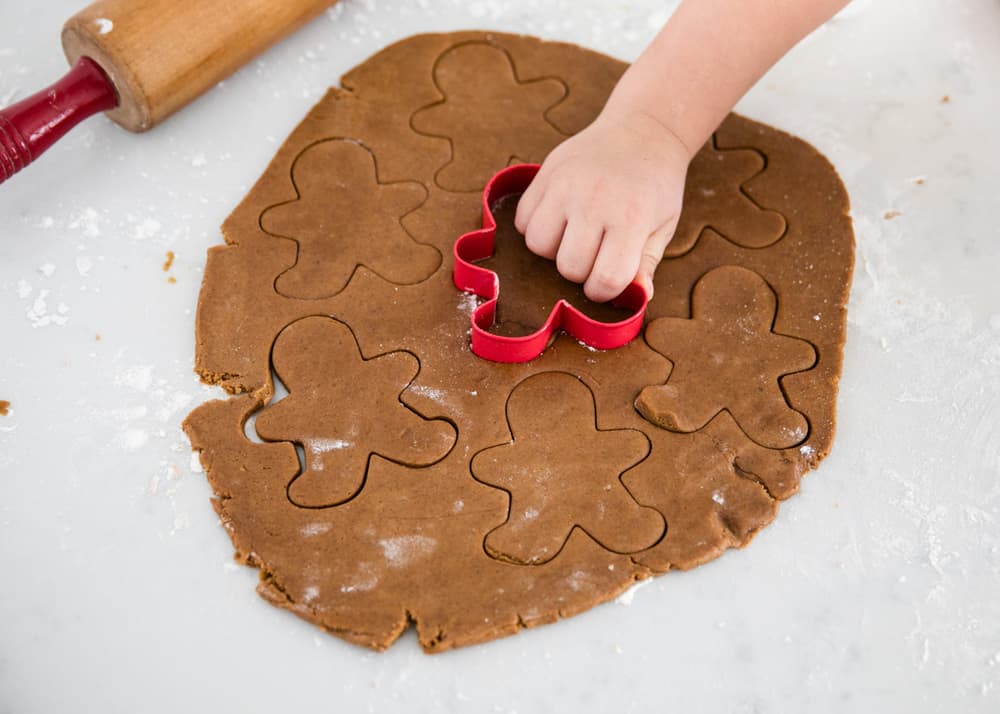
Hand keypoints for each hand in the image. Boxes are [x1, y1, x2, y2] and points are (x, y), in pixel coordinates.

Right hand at [515, 109, 691, 301]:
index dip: (604, 290)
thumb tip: (639, 296)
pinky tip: (558, 217)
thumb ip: (647, 263)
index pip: (606, 279)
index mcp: (631, 217)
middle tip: (594, 252)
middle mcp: (594, 200)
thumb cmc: (656, 185)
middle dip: (580, 270)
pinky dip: (535, 227)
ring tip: (573, 234)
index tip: (608, 279)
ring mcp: (565, 184)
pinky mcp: (545, 172)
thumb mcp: (663, 225)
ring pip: (537, 246)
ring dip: (553, 250)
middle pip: (568, 267)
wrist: (643, 131)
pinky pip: (522, 220)